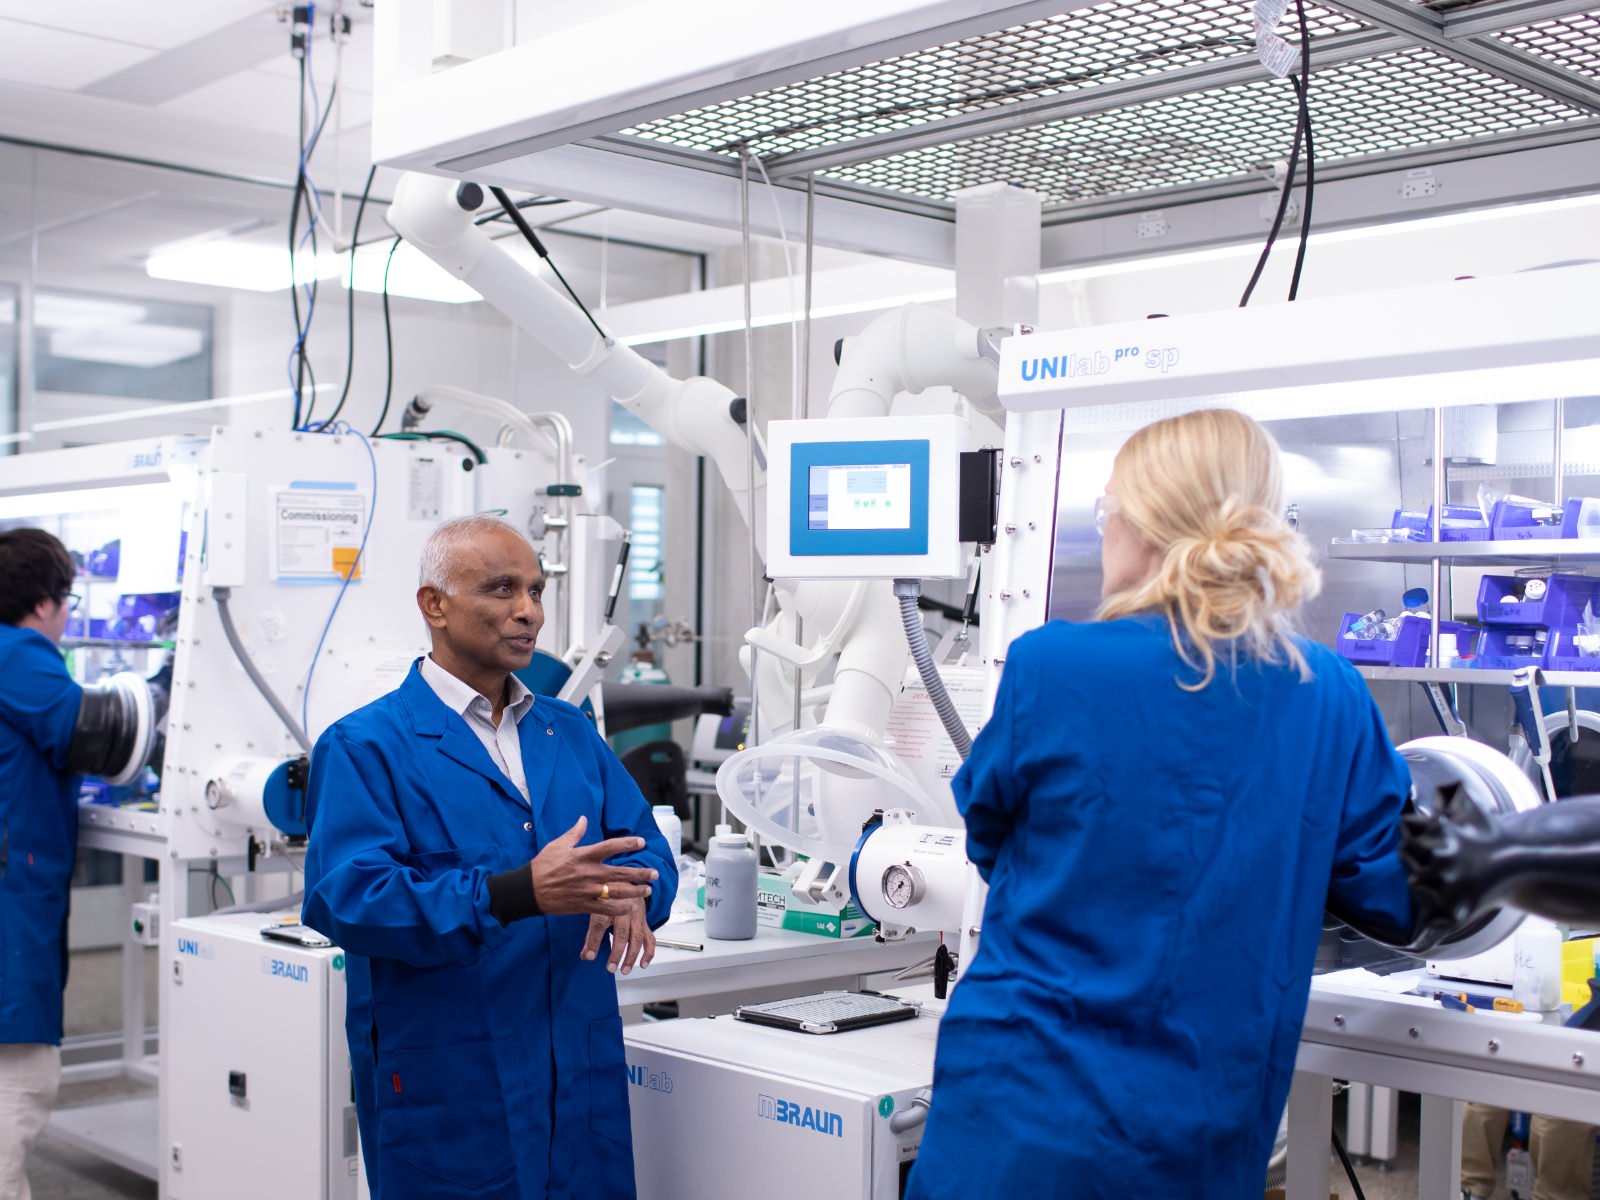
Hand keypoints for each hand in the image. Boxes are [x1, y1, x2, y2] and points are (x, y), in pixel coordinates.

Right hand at [530, 816, 657, 916]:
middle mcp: (588, 873)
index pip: (610, 847)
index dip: (627, 844)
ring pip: (617, 892)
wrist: (528, 890)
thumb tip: (583, 819)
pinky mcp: (583, 905)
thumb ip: (574, 833)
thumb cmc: (542, 865)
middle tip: (654, 873)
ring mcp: (587, 890)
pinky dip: (620, 909)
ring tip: (647, 891)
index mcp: (582, 855)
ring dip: (635, 892)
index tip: (641, 842)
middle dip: (640, 873)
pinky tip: (631, 907)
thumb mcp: (557, 845)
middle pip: (620, 872)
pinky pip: (606, 909)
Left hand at [581, 900, 655, 974]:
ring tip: (624, 969)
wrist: (625, 880)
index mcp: (608, 903)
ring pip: (637, 937)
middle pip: (621, 932)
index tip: (588, 956)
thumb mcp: (594, 906)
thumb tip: (585, 955)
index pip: (599, 924)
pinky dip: (648, 952)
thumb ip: (590, 931)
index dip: (593, 941)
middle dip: (616, 952)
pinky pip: (649, 938)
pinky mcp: (644, 922)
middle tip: (610, 967)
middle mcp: (625, 908)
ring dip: (632, 955)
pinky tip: (643, 964)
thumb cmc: (607, 894)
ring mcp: (637, 915)